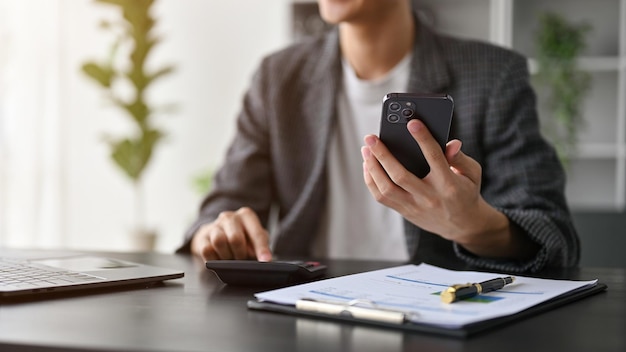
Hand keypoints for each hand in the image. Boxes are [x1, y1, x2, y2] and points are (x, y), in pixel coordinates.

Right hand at [190, 207, 272, 261]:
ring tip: (230, 259)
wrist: (218, 234)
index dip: (261, 249)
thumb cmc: (242, 238)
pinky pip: (207, 250)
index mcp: (246, 216)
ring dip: (226, 256)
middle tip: (242, 260)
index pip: (256, 233)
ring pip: (219, 241)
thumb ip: (260, 246)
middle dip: (240, 254)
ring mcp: (214, 225)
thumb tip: (261, 259)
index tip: (266, 261)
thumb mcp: (255, 239)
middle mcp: (229, 217)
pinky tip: (219, 259)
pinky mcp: (202, 237)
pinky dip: (214, 259)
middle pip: (235, 238)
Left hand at [361, 119, 510, 253]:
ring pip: (386, 188)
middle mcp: (429, 197)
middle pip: (400, 175)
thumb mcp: (471, 173)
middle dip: (382, 154)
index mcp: (448, 184)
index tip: (412, 123)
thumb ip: (460, 157)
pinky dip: (371, 181)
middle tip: (370, 137)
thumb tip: (451, 142)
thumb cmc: (466, 192)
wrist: (463, 225)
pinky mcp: (405, 212)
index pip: (434, 157)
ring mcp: (415, 206)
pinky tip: (368, 166)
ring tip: (366, 150)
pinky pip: (382, 198)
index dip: (423, 138)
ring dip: (372, 168)